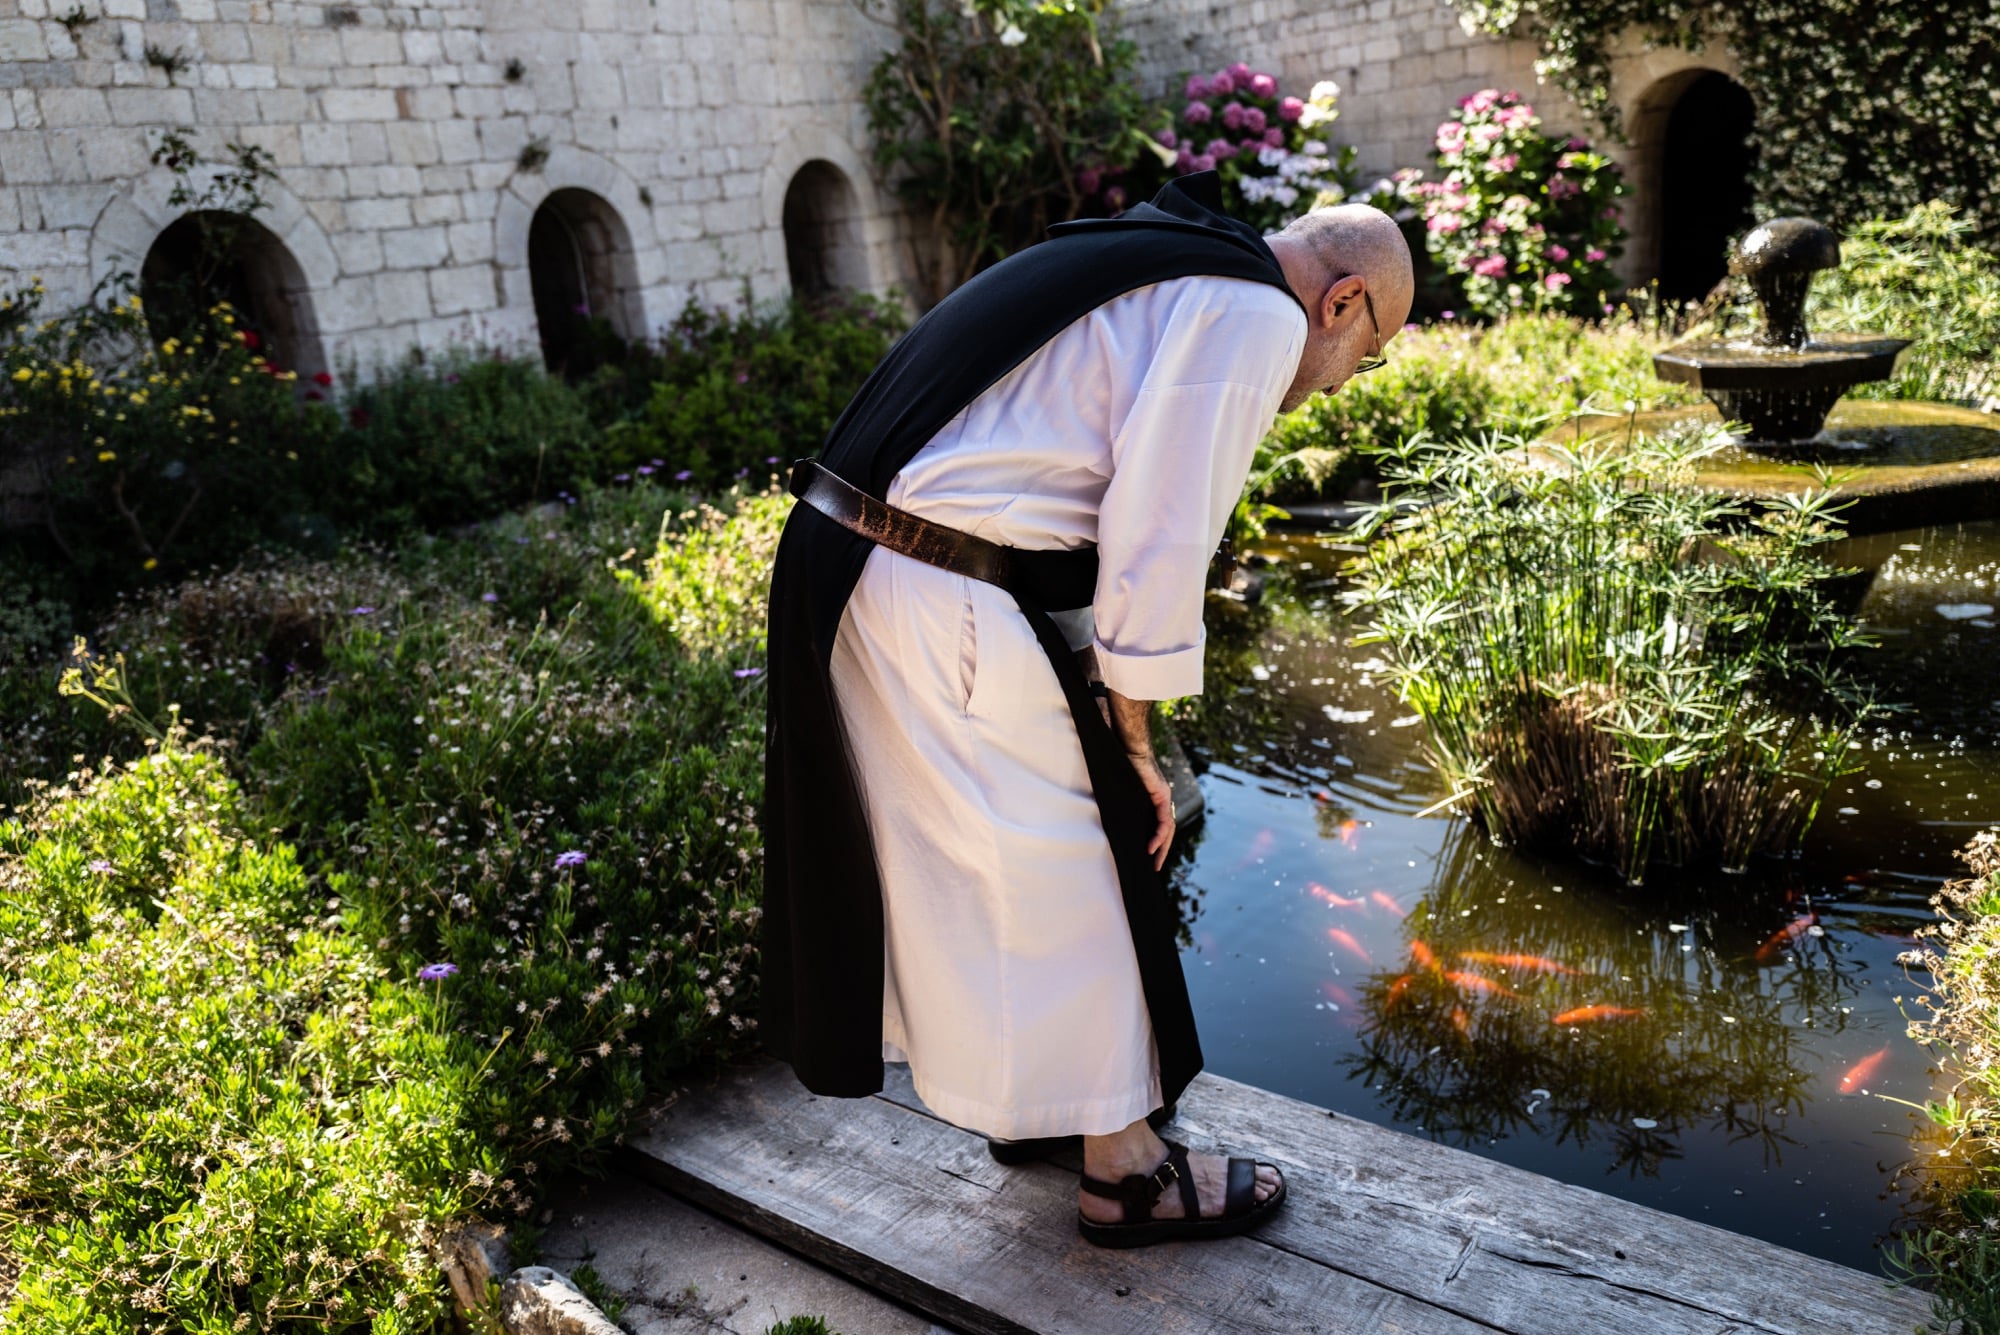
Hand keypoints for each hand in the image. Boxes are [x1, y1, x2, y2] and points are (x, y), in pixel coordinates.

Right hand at [1127, 748, 1175, 871]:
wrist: (1128, 749)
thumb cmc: (1121, 765)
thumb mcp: (1121, 793)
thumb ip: (1121, 806)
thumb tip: (1106, 822)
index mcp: (1152, 801)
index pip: (1159, 826)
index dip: (1156, 843)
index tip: (1148, 857)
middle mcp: (1161, 801)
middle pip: (1167, 831)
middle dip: (1162, 850)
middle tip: (1154, 867)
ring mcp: (1164, 798)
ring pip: (1168, 829)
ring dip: (1162, 847)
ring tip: (1153, 861)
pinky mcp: (1162, 796)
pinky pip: (1164, 822)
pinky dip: (1158, 835)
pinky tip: (1151, 846)